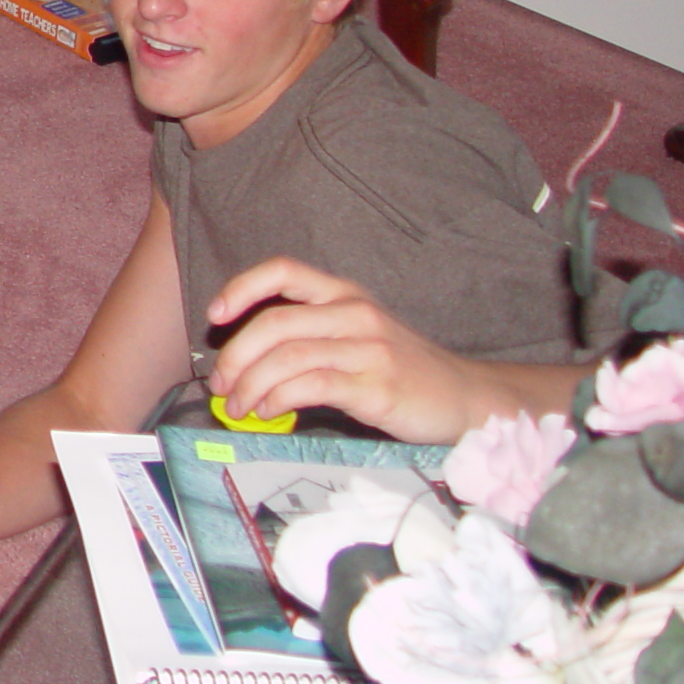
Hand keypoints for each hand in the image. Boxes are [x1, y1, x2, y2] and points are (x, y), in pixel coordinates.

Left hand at [207, 257, 499, 444]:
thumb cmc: (403, 372)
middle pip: (274, 323)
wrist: (467, 398)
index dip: (241, 288)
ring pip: (287, 357)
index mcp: (345, 295)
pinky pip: (310, 386)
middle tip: (220, 385)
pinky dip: (278, 400)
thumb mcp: (358, 338)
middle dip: (235, 356)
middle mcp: (355, 313)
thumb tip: (243, 365)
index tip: (215, 316)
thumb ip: (309, 339)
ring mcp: (368, 348)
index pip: (284, 271)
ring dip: (250, 385)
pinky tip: (269, 412)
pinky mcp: (376, 385)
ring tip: (239, 407)